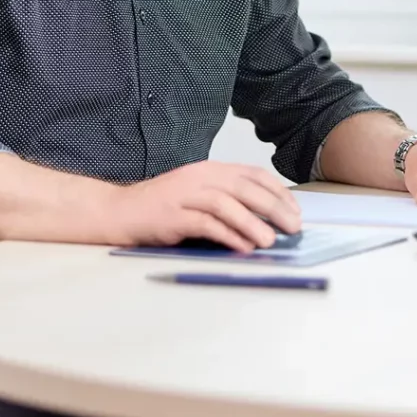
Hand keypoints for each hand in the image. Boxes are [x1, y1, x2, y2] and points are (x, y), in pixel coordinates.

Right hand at [111, 160, 302, 252]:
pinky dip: (227, 235)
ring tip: (270, 241)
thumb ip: (227, 202)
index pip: (252, 173)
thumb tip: (266, 221)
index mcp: (208, 169)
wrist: (121, 211)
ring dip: (252, 223)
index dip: (277, 191)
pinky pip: (205, 223)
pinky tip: (241, 246)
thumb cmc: (163, 207)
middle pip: (243, 187)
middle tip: (292, 227)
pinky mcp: (172, 215)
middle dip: (273, 207)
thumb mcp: (198, 195)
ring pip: (226, 204)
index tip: (295, 210)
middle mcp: (198, 177)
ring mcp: (184, 195)